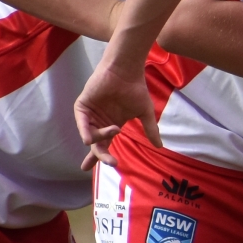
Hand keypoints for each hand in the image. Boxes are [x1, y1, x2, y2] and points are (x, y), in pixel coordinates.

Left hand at [72, 53, 156, 169]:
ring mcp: (91, 115)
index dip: (99, 158)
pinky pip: (82, 124)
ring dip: (101, 138)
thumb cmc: (136, 89)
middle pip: (97, 145)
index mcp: (112, 125)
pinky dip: (85, 132)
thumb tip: (160, 146)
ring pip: (91, 136)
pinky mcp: (83, 106)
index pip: (104, 146)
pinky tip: (89, 140)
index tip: (90, 170)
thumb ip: (150, 130)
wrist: (127, 72)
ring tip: (116, 129)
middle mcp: (99, 122)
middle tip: (112, 163)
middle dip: (102, 156)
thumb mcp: (145, 113)